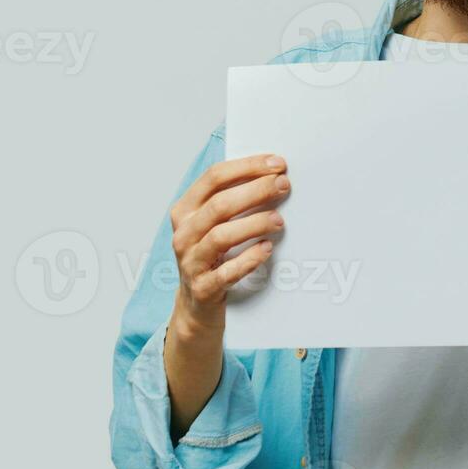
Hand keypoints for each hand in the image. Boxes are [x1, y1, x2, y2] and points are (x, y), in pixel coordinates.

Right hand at [168, 153, 289, 333]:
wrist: (197, 305)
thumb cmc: (213, 255)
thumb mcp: (214, 224)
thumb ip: (234, 198)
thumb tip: (273, 174)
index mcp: (186, 210)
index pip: (214, 178)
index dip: (247, 167)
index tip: (277, 164)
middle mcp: (184, 233)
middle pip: (219, 204)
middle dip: (255, 191)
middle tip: (283, 185)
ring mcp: (190, 262)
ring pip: (220, 236)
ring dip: (254, 224)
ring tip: (279, 220)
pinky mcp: (203, 288)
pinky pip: (226, 273)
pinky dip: (249, 259)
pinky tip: (267, 249)